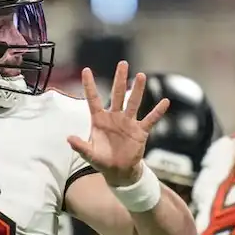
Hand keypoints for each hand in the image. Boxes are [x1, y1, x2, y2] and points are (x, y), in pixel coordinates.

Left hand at [67, 62, 169, 186]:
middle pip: (117, 94)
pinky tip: (165, 102)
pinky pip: (150, 119)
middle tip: (123, 63)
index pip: (93, 99)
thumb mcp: (89, 154)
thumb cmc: (102, 160)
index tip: (86, 70)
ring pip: (133, 102)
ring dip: (137, 90)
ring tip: (140, 76)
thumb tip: (68, 138)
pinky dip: (157, 112)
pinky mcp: (140, 131)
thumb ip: (80, 146)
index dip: (89, 85)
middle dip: (119, 79)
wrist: (119, 171)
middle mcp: (114, 117)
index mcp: (99, 120)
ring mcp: (128, 122)